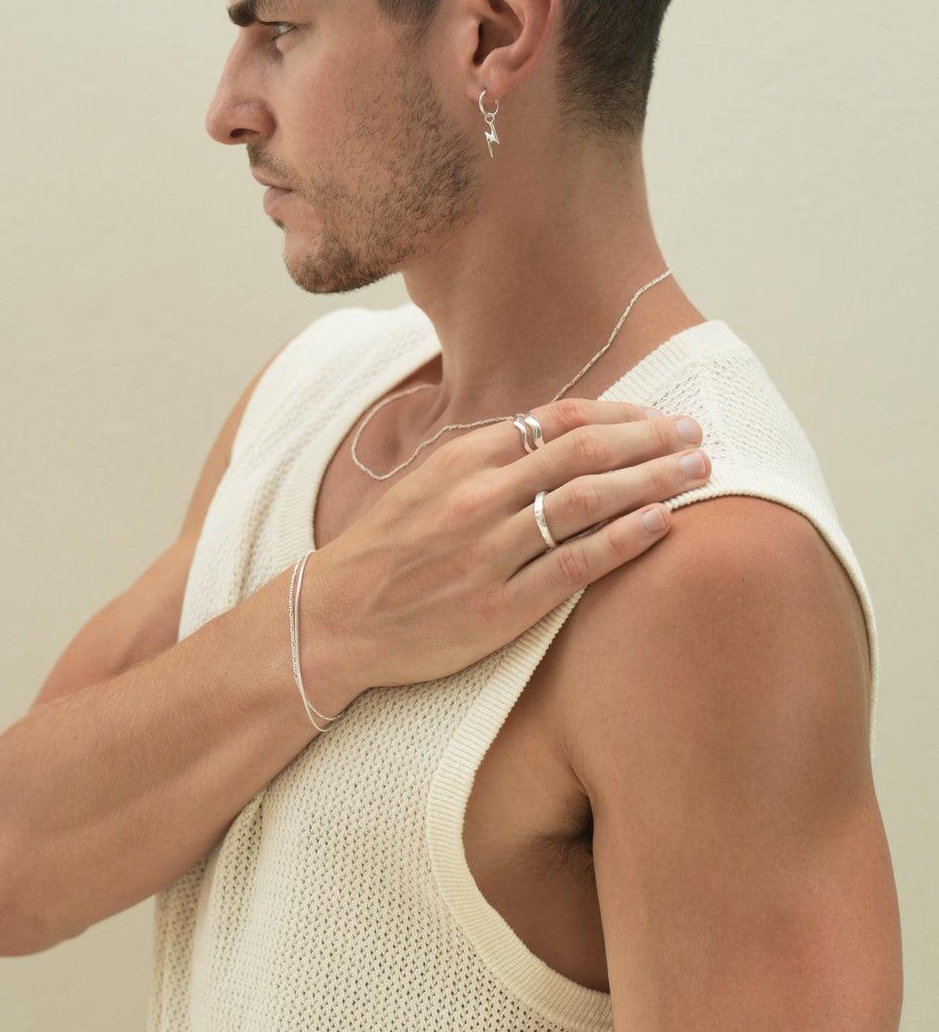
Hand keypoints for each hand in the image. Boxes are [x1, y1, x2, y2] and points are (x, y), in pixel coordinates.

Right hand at [305, 398, 710, 701]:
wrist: (334, 620)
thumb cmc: (387, 550)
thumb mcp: (427, 482)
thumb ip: (488, 457)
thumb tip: (557, 433)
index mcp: (462, 460)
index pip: (558, 420)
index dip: (618, 412)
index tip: (658, 413)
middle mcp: (478, 498)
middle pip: (583, 453)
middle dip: (650, 439)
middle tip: (698, 435)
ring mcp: (489, 553)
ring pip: (586, 502)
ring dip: (651, 481)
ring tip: (698, 472)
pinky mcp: (498, 608)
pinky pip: (573, 566)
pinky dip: (622, 540)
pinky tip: (661, 524)